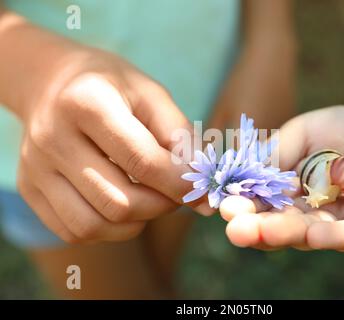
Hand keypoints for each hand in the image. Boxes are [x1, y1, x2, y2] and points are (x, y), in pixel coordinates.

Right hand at [15, 46, 198, 243]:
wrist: (52, 83)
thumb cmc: (112, 87)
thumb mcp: (152, 97)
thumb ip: (182, 141)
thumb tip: (206, 197)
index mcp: (87, 102)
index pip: (142, 161)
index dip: (180, 184)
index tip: (203, 190)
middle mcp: (53, 137)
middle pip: (118, 201)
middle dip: (161, 207)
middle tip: (176, 193)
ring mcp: (36, 167)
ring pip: (94, 225)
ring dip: (136, 222)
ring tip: (151, 200)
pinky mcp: (29, 189)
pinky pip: (74, 231)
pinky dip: (109, 229)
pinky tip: (122, 205)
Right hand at [219, 106, 343, 251]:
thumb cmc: (340, 129)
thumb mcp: (303, 131)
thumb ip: (279, 150)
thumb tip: (252, 170)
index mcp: (286, 195)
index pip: (260, 207)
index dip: (242, 208)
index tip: (224, 207)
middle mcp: (308, 214)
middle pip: (280, 227)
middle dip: (258, 229)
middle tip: (237, 231)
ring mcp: (338, 222)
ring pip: (311, 235)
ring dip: (289, 235)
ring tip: (267, 232)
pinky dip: (336, 237)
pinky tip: (315, 236)